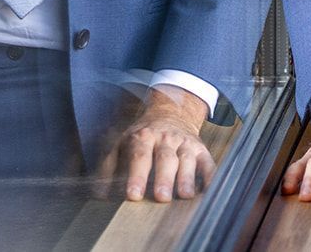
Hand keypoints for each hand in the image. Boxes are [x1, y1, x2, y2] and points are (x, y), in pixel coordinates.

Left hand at [100, 86, 214, 202]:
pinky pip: (208, 162)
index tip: (133, 195)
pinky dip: (210, 175)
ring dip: (186, 177)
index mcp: (143, 137)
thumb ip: (108, 167)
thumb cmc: (143, 135)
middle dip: (163, 178)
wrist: (171, 113)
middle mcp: (165, 139)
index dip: (136, 175)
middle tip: (161, 197)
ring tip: (185, 194)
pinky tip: (210, 189)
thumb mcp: (121, 143)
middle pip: (165, 158)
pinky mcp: (201, 150)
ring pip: (187, 160)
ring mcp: (185, 143)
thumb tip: (99, 193)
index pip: (139, 156)